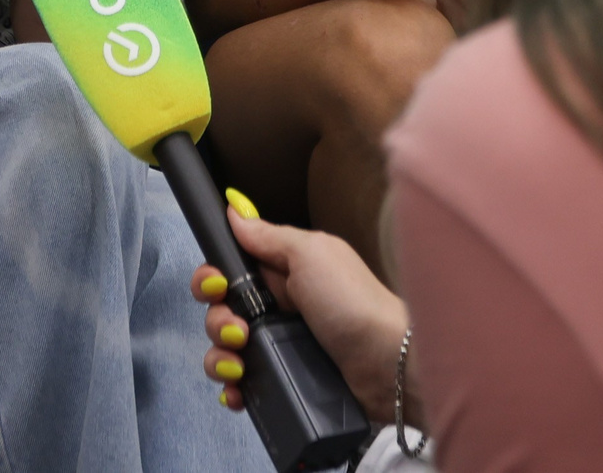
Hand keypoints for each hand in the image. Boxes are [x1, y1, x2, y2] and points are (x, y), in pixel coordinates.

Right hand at [190, 202, 406, 416]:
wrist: (390, 365)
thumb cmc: (352, 301)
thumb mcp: (312, 254)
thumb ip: (269, 236)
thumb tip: (234, 210)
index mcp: (284, 273)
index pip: (231, 271)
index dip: (212, 278)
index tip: (216, 286)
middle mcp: (279, 308)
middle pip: (222, 311)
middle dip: (217, 321)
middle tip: (238, 332)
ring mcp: (281, 347)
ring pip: (227, 350)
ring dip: (220, 358)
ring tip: (240, 366)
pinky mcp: (286, 381)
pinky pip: (245, 385)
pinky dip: (233, 389)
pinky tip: (238, 393)